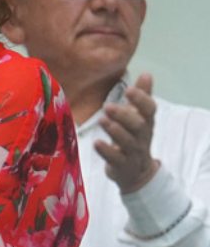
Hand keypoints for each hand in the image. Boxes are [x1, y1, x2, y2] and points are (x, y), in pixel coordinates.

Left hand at [97, 71, 159, 193]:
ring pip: (127, 142)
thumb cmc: (135, 139)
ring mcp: (133, 153)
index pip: (149, 109)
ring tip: (102, 120)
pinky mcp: (121, 166)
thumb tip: (147, 73)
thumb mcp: (140, 119)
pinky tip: (96, 142)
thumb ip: (141, 97)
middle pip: (138, 125)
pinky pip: (115, 159)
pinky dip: (106, 151)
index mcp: (146, 123)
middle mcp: (142, 137)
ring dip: (115, 131)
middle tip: (108, 106)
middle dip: (124, 115)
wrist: (137, 173)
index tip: (129, 89)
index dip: (141, 99)